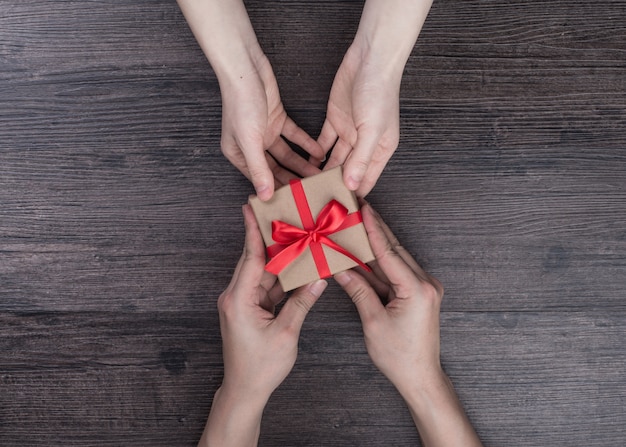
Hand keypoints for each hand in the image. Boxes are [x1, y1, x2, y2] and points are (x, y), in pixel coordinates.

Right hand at [176, 0, 323, 200]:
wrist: (246, 70)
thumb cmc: (241, 105)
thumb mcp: (250, 141)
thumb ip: (259, 170)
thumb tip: (265, 196)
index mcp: (238, 155)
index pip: (260, 179)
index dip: (277, 190)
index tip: (295, 202)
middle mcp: (251, 146)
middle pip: (276, 168)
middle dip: (293, 179)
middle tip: (313, 191)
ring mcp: (265, 132)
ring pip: (287, 154)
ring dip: (303, 163)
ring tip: (320, 175)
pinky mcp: (277, 119)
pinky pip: (294, 136)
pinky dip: (306, 144)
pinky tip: (320, 153)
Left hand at [199, 205, 326, 445]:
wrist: (245, 390)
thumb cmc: (261, 366)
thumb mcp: (286, 333)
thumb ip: (302, 303)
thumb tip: (319, 278)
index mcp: (239, 300)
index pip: (250, 258)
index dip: (253, 231)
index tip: (250, 207)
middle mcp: (235, 297)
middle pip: (255, 261)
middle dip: (269, 239)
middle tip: (281, 214)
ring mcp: (241, 303)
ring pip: (262, 274)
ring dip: (278, 260)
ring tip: (295, 238)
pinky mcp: (248, 309)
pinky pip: (265, 287)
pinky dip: (280, 279)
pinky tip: (296, 268)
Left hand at [318, 45, 400, 196]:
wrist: (370, 59)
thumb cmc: (379, 94)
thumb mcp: (371, 130)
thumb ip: (360, 159)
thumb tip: (352, 186)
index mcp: (380, 150)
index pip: (366, 180)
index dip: (354, 195)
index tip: (339, 211)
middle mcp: (364, 144)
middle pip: (347, 172)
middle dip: (334, 185)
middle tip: (317, 202)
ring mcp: (349, 132)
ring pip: (333, 159)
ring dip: (321, 171)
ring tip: (307, 187)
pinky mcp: (335, 120)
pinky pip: (323, 142)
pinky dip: (315, 153)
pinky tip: (305, 165)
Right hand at [334, 203, 442, 390]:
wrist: (421, 376)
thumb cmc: (399, 356)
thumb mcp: (373, 322)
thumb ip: (359, 291)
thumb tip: (340, 269)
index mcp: (417, 289)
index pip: (389, 253)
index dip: (373, 230)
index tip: (363, 209)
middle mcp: (426, 284)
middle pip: (395, 250)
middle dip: (376, 229)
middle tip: (360, 208)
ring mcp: (425, 288)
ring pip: (396, 260)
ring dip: (377, 246)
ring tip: (359, 225)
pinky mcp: (420, 295)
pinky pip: (397, 273)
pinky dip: (381, 264)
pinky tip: (365, 254)